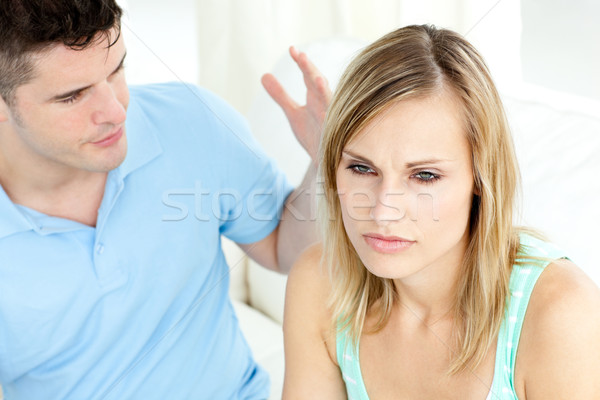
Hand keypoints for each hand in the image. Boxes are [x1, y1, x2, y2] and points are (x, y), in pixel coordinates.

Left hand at [261, 46, 331, 161]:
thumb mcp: (293, 113)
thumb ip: (280, 94)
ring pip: (328, 99)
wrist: (327, 162)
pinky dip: (329, 113)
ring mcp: (331, 117)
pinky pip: (334, 120)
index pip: (308, 75)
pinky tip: (323, 106)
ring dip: (320, 86)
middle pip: (317, 82)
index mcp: (315, 97)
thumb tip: (264, 75)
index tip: (291, 49)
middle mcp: (325, 103)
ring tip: (313, 76)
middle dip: (309, 70)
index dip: (301, 63)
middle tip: (299, 56)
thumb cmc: (314, 135)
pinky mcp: (334, 132)